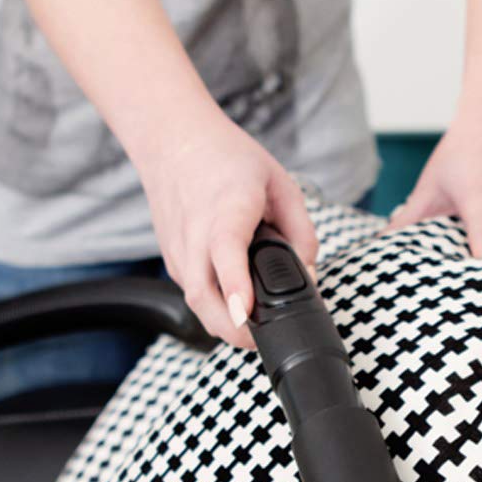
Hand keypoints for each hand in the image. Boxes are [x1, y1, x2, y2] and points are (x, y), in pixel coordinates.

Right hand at [138, 109, 317, 347]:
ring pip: (196, 303)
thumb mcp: (280, 183)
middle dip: (233, 329)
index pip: (226, 253)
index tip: (245, 312)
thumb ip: (301, 231)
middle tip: (265, 341)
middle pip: (204, 296)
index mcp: (226, 209)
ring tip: (256, 329)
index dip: (236, 286)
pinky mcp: (172, 260)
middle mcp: (195, 235)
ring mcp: (179, 251)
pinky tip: (236, 307)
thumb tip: (309, 275)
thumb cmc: (227, 158)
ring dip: (223, 325)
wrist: (172, 140)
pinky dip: (214, 309)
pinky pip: (193, 295)